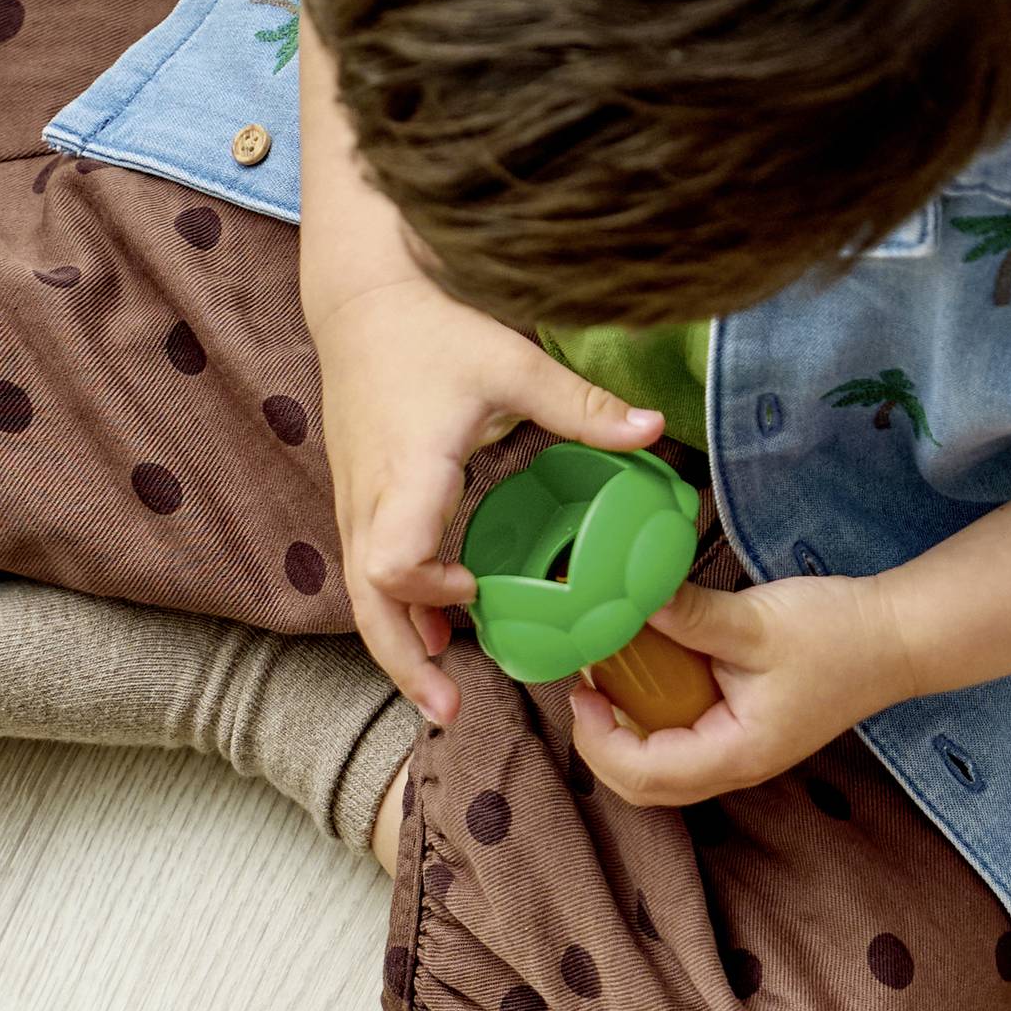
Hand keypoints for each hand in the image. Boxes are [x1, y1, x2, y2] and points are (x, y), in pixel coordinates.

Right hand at [309, 275, 663, 726]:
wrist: (361, 300)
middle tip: (449, 710)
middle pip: (368, 604)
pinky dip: (398, 615)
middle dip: (405, 662)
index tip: (476, 592)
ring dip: (400, 649)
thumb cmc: (432, 327)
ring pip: (362, 600)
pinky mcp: (355, 503)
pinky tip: (438, 640)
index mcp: (407, 470)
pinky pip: (367, 578)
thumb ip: (581, 406)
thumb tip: (656, 429)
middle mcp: (369, 498)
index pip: (391, 560)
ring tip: (443, 698)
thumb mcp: (511, 362)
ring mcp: (354, 504)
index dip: (428, 592)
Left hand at [568, 572, 912, 808]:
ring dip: (628, 733)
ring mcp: (741, 755)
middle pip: (646, 786)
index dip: (599, 740)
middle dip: (605, 744)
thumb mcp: (754, 621)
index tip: (583, 690)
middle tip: (588, 688)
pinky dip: (655, 720)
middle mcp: (736, 767)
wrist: (897, 637)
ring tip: (613, 680)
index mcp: (737, 753)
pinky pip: (683, 744)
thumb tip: (625, 598)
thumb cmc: (838, 634)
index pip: (645, 774)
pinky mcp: (745, 735)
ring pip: (662, 770)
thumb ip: (686, 615)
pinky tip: (651, 676)